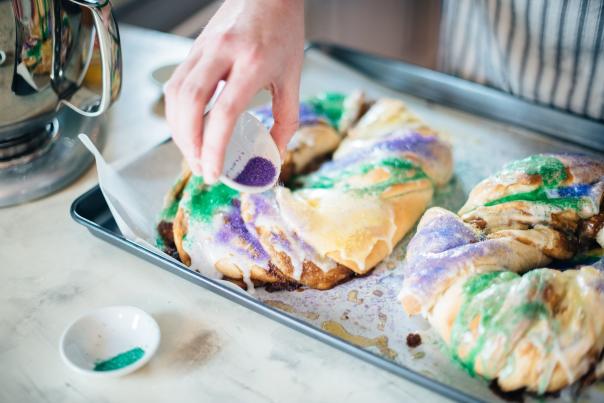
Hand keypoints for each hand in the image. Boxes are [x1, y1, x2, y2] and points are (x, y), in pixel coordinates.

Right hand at [164, 0, 304, 182]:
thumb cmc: (283, 30)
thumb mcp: (293, 76)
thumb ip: (287, 118)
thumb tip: (275, 154)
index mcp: (253, 61)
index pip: (225, 111)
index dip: (214, 147)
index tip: (213, 173)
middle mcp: (222, 52)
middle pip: (191, 104)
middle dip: (189, 144)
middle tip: (199, 168)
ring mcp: (203, 48)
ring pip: (176, 94)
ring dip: (179, 130)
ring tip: (193, 154)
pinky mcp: (193, 48)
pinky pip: (175, 85)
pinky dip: (176, 113)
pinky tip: (187, 129)